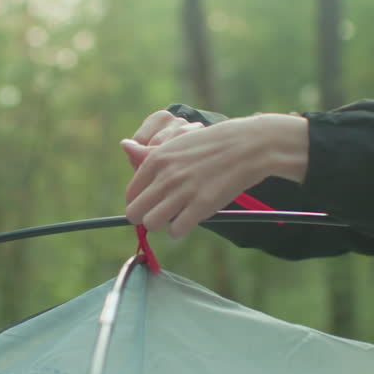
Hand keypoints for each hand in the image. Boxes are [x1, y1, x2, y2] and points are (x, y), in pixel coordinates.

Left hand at [121, 113, 307, 237]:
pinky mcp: (202, 206)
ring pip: (151, 224)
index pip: (132, 194)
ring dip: (161, 225)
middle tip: (161, 216)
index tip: (153, 205)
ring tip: (175, 218)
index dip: (140, 203)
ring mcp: (183, 191)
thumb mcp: (177, 143)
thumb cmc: (212, 144)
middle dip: (146, 217)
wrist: (248, 145)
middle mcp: (166, 176)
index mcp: (157, 159)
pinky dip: (180, 231)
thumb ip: (151, 154)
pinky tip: (189, 222)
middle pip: (135, 213)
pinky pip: (176, 231)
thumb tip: (125, 148)